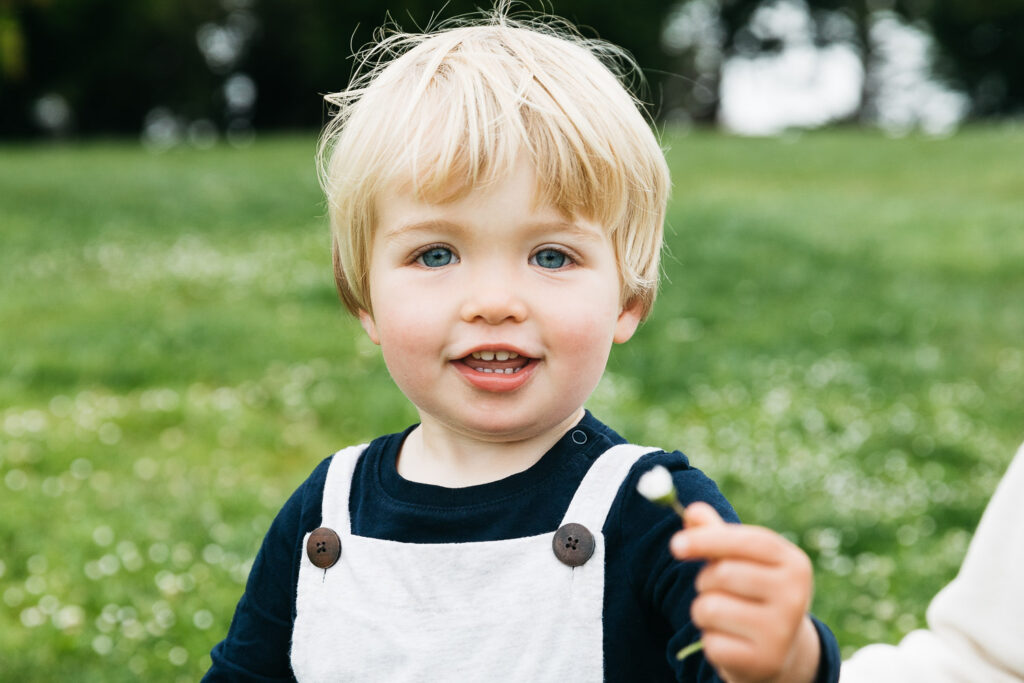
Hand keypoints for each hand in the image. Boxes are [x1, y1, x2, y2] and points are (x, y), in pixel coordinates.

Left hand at [670, 502, 819, 682]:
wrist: (779, 650)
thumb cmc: (752, 592)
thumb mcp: (739, 560)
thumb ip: (715, 534)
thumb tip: (692, 511)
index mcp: (794, 564)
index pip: (747, 541)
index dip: (707, 539)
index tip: (675, 545)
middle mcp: (796, 596)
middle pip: (723, 573)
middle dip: (705, 581)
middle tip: (716, 590)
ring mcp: (782, 631)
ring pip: (710, 608)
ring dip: (702, 611)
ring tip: (723, 616)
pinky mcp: (765, 661)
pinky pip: (711, 642)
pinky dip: (710, 641)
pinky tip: (730, 641)